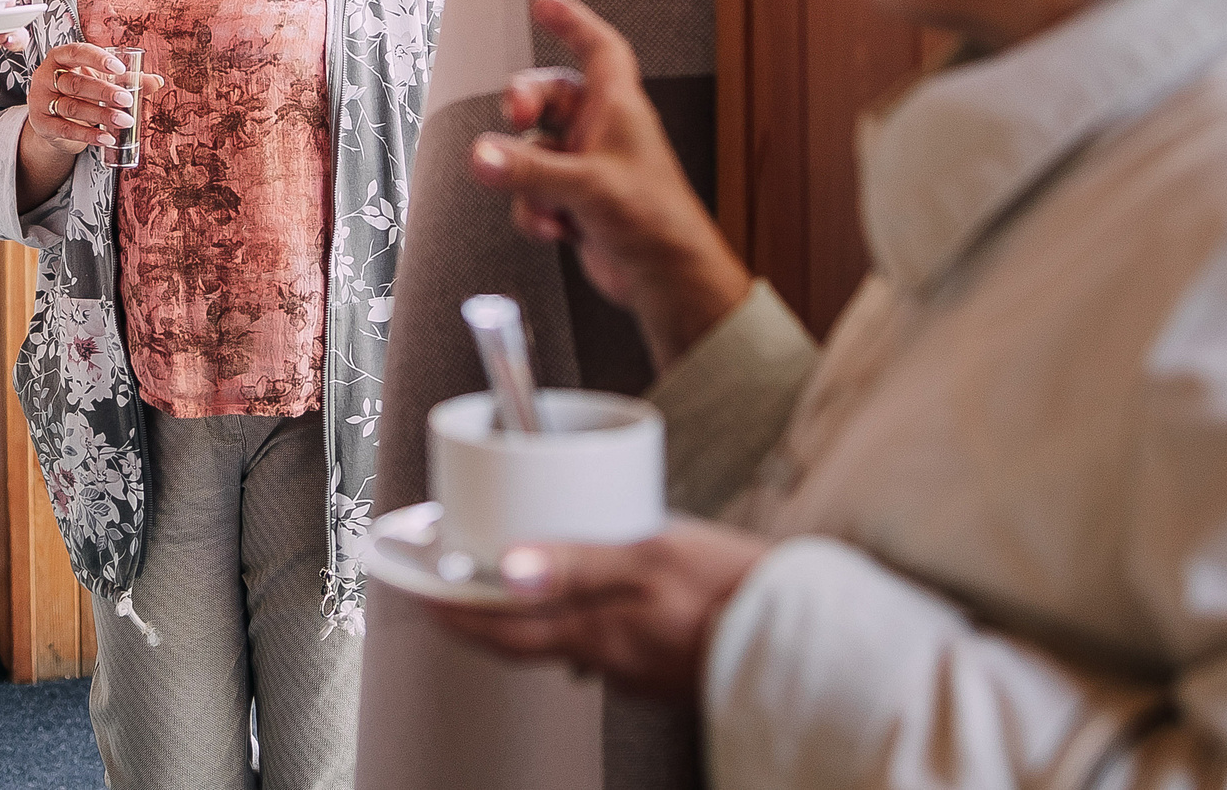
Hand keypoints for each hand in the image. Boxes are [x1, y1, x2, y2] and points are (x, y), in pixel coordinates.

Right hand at [22, 44, 161, 156]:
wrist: (54, 121)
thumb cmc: (80, 92)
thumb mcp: (100, 81)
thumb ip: (127, 80)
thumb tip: (157, 81)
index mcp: (60, 57)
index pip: (76, 52)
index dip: (98, 59)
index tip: (120, 68)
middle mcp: (46, 77)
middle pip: (76, 83)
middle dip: (104, 92)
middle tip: (127, 100)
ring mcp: (40, 101)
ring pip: (73, 107)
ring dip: (102, 115)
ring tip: (125, 121)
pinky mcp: (41, 124)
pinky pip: (67, 129)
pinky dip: (89, 135)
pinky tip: (108, 138)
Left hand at [426, 520, 772, 701]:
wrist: (806, 641)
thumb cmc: (735, 590)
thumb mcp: (654, 554)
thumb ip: (580, 562)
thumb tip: (510, 567)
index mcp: (597, 631)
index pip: (503, 630)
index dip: (456, 613)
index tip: (420, 595)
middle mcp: (608, 660)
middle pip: (528, 639)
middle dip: (489, 614)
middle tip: (458, 585)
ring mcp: (636, 671)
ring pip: (569, 641)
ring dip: (541, 615)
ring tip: (525, 578)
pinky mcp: (662, 670)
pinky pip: (609, 643)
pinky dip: (590, 619)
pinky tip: (603, 595)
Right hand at [470, 0, 752, 369]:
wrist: (666, 279)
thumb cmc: (654, 221)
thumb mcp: (586, 185)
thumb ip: (528, 170)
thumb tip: (481, 154)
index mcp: (618, 108)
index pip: (598, 48)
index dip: (573, 22)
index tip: (544, 3)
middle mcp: (601, 132)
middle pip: (550, 96)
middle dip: (526, 106)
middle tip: (514, 113)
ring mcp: (585, 168)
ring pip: (532, 152)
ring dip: (528, 179)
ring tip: (545, 202)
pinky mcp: (574, 203)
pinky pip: (533, 192)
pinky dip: (535, 211)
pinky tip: (555, 229)